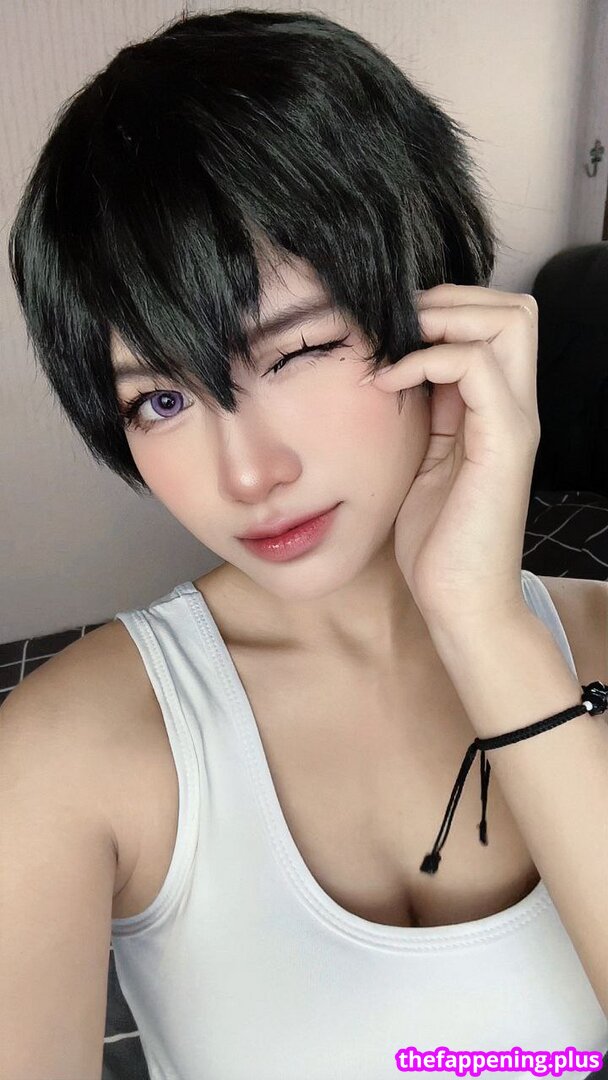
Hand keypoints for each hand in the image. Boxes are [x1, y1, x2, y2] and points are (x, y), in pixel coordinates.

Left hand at [361, 284, 540, 626]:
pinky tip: (389, 383)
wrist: (459, 602)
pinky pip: (476, 368)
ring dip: (445, 318)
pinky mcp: (502, 444)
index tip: (390, 331)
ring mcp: (514, 423)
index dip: (446, 310)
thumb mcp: (423, 463)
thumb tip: (400, 370)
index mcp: (496, 412)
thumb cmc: (437, 542)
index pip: (495, 325)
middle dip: (451, 300)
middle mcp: (514, 408)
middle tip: (396, 327)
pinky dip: (428, 360)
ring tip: (395, 346)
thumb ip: (427, 417)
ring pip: (509, 321)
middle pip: (514, 309)